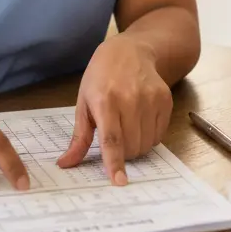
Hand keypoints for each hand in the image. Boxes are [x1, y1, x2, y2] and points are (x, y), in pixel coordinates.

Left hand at [57, 37, 172, 184]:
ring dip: (136, 146)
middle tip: (115, 139)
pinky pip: (159, 135)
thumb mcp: (83, 102)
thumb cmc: (101, 76)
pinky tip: (140, 121)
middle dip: (122, 154)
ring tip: (127, 128)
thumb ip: (79, 136)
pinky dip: (148, 137)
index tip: (118, 181)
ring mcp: (150, 98)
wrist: (131, 50)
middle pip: (131, 146)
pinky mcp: (165, 99)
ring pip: (146, 143)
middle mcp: (130, 99)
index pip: (111, 139)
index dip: (115, 162)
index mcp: (105, 100)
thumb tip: (65, 164)